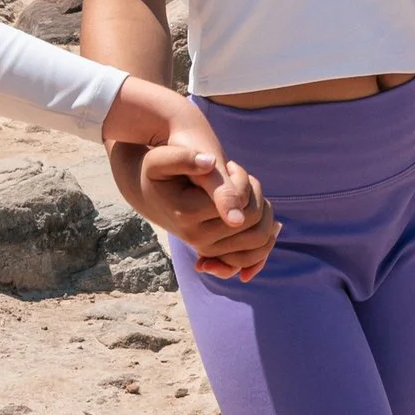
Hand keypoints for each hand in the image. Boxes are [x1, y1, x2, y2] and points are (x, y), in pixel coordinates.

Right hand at [112, 131, 279, 280]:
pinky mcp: (215, 252)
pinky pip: (251, 257)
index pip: (238, 201)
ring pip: (258, 239)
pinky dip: (265, 240)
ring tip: (247, 191)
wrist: (146, 191)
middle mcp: (197, 238)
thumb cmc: (156, 169)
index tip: (230, 165)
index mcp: (187, 214)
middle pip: (252, 221)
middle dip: (255, 194)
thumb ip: (187, 160)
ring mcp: (206, 248)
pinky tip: (267, 218)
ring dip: (264, 211)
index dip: (242, 180)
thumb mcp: (164, 157)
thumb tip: (211, 164)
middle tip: (238, 178)